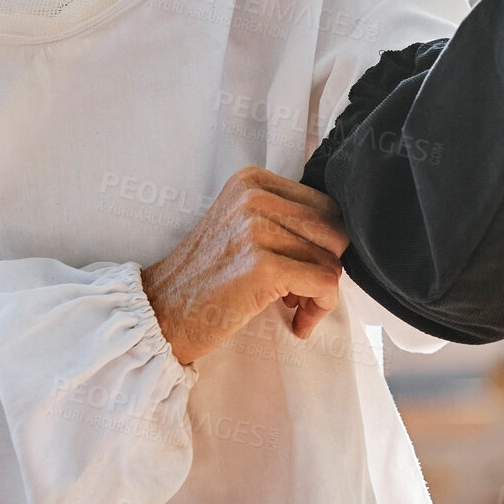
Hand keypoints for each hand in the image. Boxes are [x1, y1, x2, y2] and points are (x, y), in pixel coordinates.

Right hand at [140, 166, 347, 367]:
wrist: (162, 312)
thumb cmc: (206, 277)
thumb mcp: (240, 225)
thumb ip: (283, 218)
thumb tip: (341, 238)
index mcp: (251, 180)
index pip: (325, 205)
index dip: (323, 243)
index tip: (301, 269)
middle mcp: (254, 196)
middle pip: (334, 231)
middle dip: (327, 267)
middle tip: (299, 293)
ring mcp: (256, 228)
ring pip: (332, 259)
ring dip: (321, 294)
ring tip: (293, 308)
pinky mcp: (262, 266)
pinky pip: (325, 284)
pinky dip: (319, 309)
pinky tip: (297, 323)